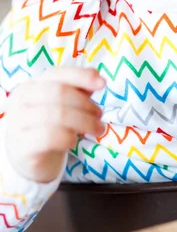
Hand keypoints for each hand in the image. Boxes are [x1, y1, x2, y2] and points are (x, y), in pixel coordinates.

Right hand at [5, 67, 105, 182]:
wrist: (29, 158)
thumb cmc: (50, 124)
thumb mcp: (66, 103)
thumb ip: (80, 89)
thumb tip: (98, 80)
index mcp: (32, 84)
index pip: (58, 73)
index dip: (82, 76)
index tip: (103, 84)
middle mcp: (21, 100)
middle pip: (60, 93)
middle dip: (86, 104)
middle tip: (99, 115)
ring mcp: (18, 123)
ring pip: (58, 115)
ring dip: (85, 122)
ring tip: (97, 129)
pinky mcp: (21, 147)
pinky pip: (50, 137)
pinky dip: (68, 138)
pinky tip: (73, 141)